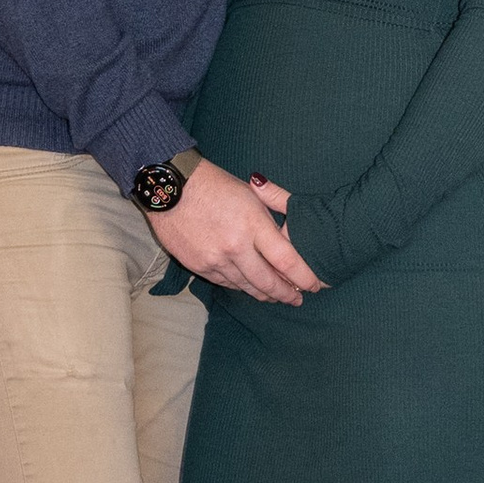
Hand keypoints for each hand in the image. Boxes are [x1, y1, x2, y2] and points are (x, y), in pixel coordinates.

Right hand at [147, 160, 323, 305]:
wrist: (169, 187)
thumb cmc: (214, 184)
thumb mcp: (250, 192)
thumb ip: (272, 214)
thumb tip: (290, 236)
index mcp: (253, 223)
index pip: (287, 261)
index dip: (304, 277)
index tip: (314, 285)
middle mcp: (236, 246)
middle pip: (268, 282)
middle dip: (287, 294)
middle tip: (298, 299)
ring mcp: (215, 260)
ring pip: (247, 287)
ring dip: (264, 294)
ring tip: (276, 296)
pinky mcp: (199, 267)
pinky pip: (226, 284)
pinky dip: (241, 286)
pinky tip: (249, 287)